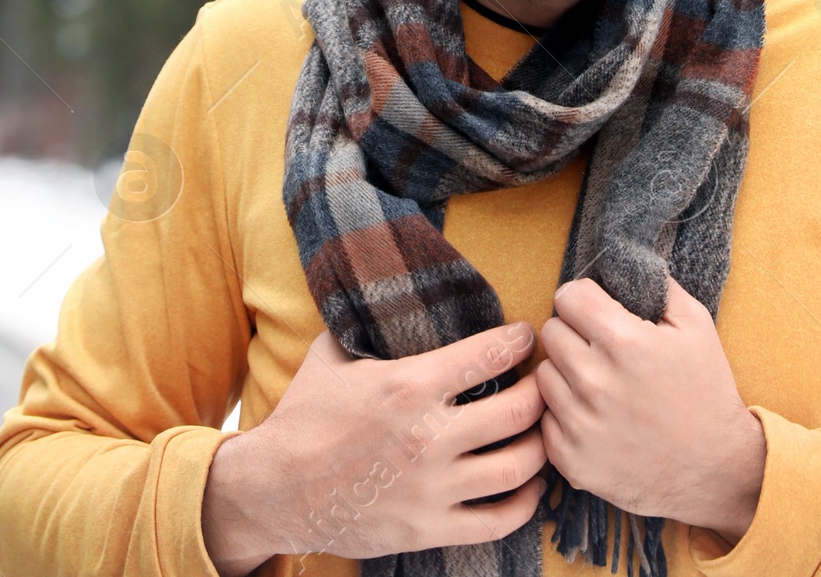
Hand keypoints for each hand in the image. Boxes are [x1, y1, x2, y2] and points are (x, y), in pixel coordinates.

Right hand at [202, 320, 546, 575]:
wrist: (276, 490)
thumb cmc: (305, 416)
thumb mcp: (332, 355)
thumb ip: (369, 325)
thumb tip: (387, 290)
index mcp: (409, 385)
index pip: (488, 355)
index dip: (518, 342)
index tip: (526, 337)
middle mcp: (429, 437)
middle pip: (519, 411)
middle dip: (540, 392)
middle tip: (544, 384)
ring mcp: (433, 488)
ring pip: (518, 467)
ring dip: (540, 446)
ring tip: (541, 432)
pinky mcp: (430, 530)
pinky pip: (498, 520)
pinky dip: (525, 502)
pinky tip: (528, 485)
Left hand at [536, 278, 764, 544]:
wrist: (718, 470)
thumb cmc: (707, 393)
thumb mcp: (696, 325)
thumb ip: (658, 284)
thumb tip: (627, 259)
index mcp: (622, 341)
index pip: (567, 296)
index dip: (584, 300)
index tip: (596, 312)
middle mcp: (594, 381)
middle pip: (551, 332)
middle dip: (573, 334)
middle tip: (598, 350)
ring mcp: (581, 425)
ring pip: (544, 375)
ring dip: (566, 375)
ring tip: (596, 384)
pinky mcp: (573, 461)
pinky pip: (545, 421)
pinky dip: (564, 417)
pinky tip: (593, 418)